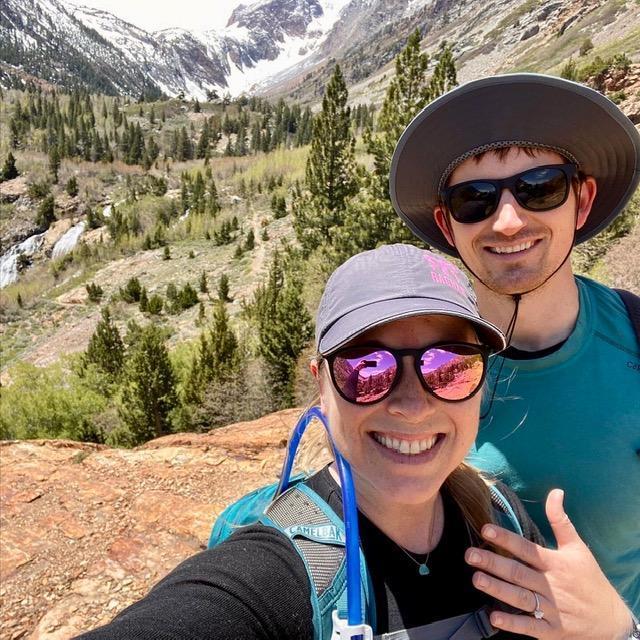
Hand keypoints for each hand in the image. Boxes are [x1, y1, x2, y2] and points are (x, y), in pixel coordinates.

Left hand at [464, 489, 632, 638]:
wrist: (611, 620)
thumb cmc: (589, 579)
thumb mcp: (577, 547)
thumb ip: (560, 520)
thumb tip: (555, 492)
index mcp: (555, 563)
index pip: (527, 548)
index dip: (506, 539)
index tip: (485, 529)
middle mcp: (551, 585)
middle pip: (519, 573)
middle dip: (493, 563)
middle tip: (470, 555)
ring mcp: (552, 609)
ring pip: (521, 598)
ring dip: (498, 589)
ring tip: (477, 579)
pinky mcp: (552, 631)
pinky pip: (531, 627)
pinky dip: (513, 624)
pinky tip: (495, 618)